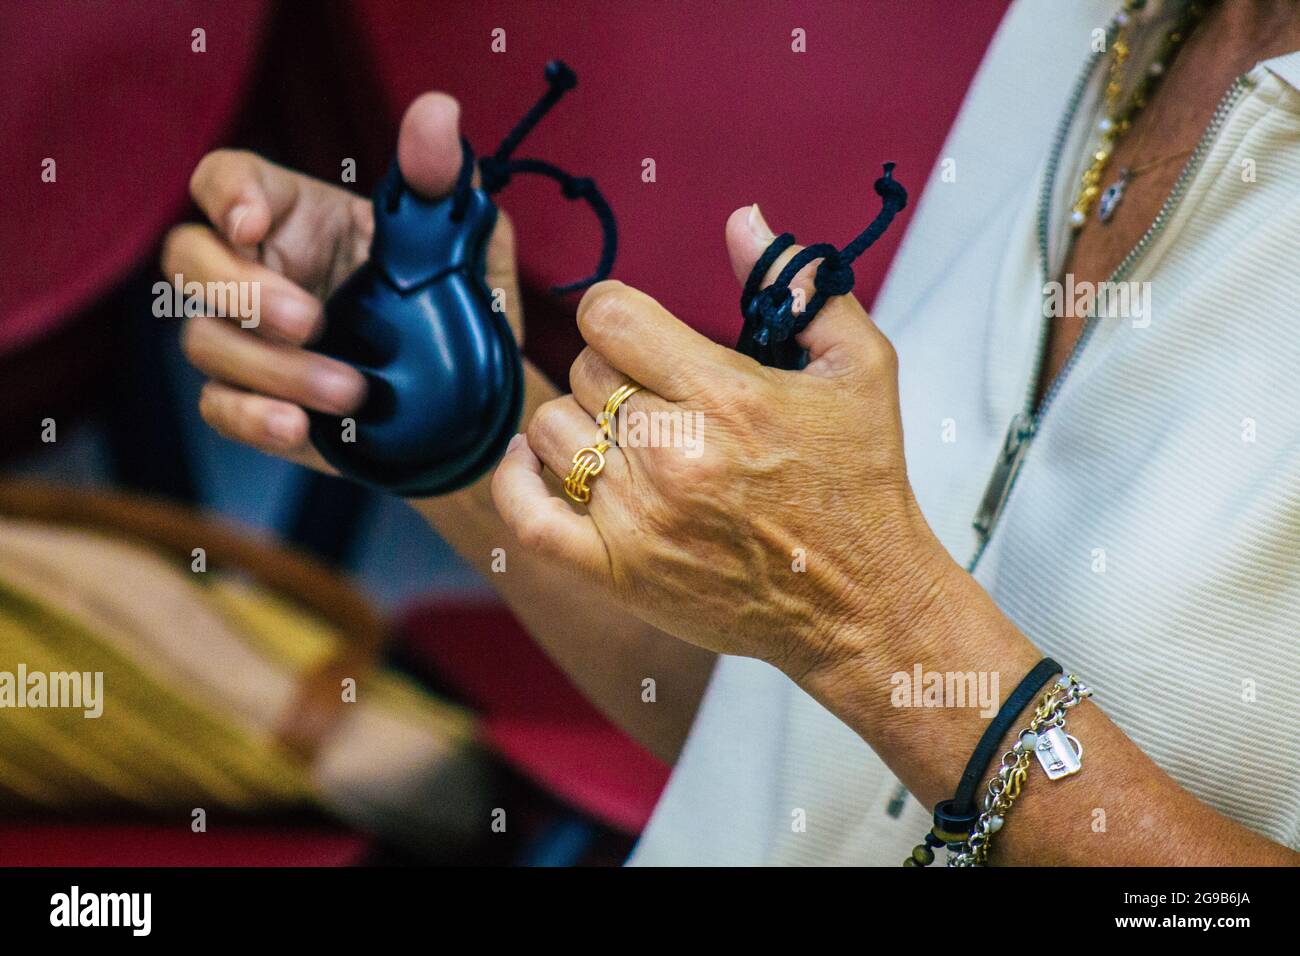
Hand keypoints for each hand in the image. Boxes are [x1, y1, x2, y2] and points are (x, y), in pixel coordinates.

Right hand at [163, 93, 521, 474]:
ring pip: (206, 340)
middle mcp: (259, 272)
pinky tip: (297, 427)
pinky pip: (219, 407)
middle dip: (238, 288)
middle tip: (311, 320)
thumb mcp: (460, 242)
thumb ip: (440, 180)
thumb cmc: (455, 303)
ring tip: (352, 392)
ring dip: (272, 368)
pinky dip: (252, 417)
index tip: (253, 221)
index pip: (224, 180)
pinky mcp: (256, 401)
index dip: (226, 194)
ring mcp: (249, 340)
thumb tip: (438, 112)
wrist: (471, 396)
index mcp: (295, 217)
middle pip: (187, 259)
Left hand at [493, 204, 954, 679]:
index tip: (636, 330)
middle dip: (614, 370)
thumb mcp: (860, 369)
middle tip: (657, 396)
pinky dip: (516, 482)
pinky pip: (528, 516)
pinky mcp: (619, 571)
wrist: (861, 603)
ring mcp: (640, 517)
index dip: (616, 312)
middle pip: (584, 370)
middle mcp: (675, 453)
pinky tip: (534, 461)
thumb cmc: (861, 484)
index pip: (610, 317)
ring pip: (551, 431)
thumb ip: (802, 287)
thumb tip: (742, 219)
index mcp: (726, 394)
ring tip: (626, 438)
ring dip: (580, 424)